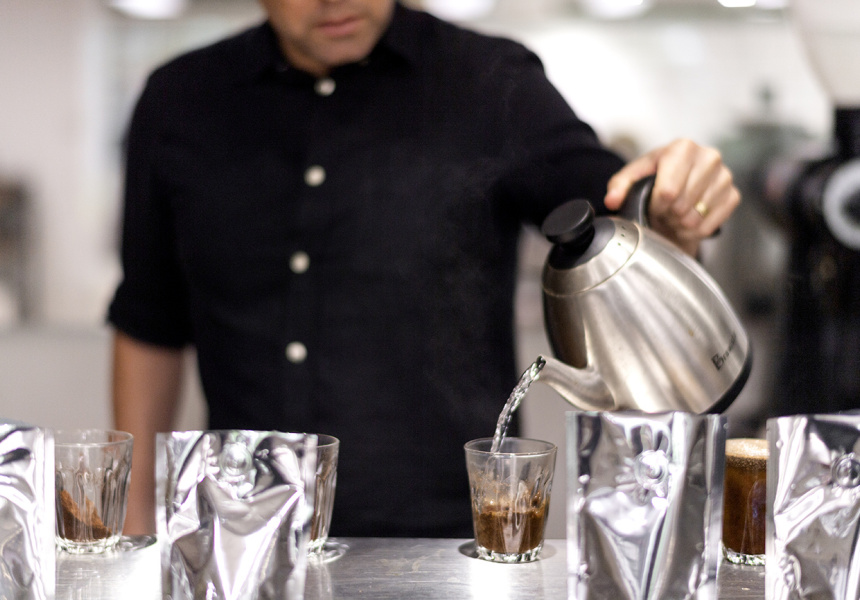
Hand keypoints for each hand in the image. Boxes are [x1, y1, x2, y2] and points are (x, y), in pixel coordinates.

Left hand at [603, 138, 739, 255]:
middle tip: (664, 210)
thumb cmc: (654, 180)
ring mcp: (725, 176)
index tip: (652, 204)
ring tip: (675, 213)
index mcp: (683, 147)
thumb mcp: (632, 179)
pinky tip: (688, 220)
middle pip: (681, 206)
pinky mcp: (733, 195)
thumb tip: (612, 200)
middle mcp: (709, 157)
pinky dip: (694, 230)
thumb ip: (619, 187)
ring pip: (695, 218)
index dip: (655, 205)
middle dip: (667, 214)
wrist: (677, 187)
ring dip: (679, 223)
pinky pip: (709, 226)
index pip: (668, 191)